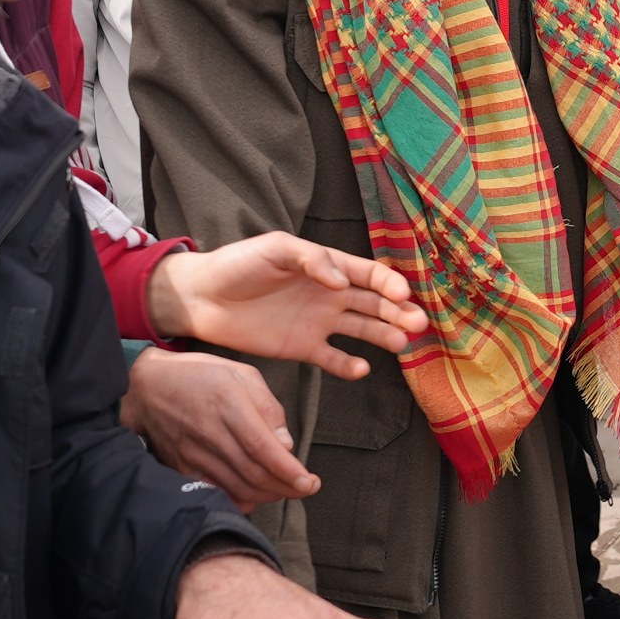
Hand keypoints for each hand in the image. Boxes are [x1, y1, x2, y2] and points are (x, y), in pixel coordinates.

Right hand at [122, 347, 315, 508]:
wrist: (146, 387)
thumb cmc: (200, 376)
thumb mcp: (241, 374)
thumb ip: (269, 408)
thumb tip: (286, 445)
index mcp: (228, 404)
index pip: (262, 447)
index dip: (289, 471)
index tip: (310, 483)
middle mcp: (210, 432)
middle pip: (253, 474)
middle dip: (286, 488)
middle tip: (304, 488)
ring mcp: (193, 454)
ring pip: (237, 488)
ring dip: (267, 496)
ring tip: (284, 489)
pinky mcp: (181, 468)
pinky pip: (215, 493)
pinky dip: (240, 500)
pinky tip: (255, 495)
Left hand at [147, 232, 428, 378]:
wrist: (202, 297)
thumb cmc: (238, 264)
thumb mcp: (275, 249)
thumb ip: (311, 260)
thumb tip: (341, 280)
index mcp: (326, 266)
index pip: (368, 274)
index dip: (389, 283)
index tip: (403, 294)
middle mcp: (329, 294)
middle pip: (374, 303)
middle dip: (398, 312)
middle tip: (417, 324)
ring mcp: (317, 322)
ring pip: (362, 329)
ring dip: (383, 336)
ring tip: (401, 345)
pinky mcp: (301, 347)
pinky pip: (332, 358)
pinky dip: (349, 365)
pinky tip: (362, 368)